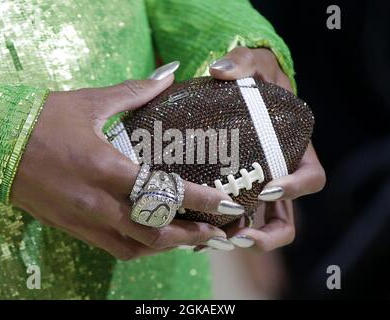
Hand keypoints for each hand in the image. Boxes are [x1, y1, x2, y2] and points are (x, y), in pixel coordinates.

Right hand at [11, 62, 243, 259]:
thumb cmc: (41, 121)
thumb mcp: (89, 103)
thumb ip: (133, 92)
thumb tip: (166, 76)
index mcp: (105, 167)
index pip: (163, 190)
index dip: (200, 200)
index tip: (227, 205)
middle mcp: (97, 202)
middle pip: (155, 231)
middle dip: (192, 236)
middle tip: (217, 232)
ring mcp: (85, 220)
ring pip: (137, 247)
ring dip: (169, 246)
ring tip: (193, 238)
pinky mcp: (74, 229)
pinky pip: (115, 249)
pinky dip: (141, 248)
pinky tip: (155, 238)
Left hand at [209, 47, 325, 250]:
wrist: (239, 89)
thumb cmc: (254, 77)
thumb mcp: (254, 64)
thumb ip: (242, 62)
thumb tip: (219, 71)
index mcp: (296, 150)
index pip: (311, 178)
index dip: (295, 189)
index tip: (267, 190)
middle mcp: (278, 176)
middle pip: (286, 219)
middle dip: (267, 234)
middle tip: (240, 238)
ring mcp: (254, 187)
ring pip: (257, 226)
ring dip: (239, 239)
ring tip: (211, 242)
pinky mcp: (232, 190)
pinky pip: (229, 217)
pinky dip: (216, 228)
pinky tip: (193, 231)